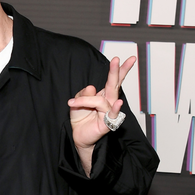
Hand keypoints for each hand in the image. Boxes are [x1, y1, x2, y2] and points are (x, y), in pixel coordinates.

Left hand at [67, 56, 135, 175]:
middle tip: (120, 60)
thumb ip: (83, 94)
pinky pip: (111, 114)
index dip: (117, 69)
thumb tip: (92, 87)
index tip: (122, 58)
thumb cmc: (80, 118)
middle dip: (118, 71)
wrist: (77, 136)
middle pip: (115, 85)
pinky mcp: (108, 123)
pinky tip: (119, 102)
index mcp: (102, 95)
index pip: (112, 80)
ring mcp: (109, 112)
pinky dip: (114, 108)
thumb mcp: (76, 102)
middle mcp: (108, 102)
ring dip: (85, 100)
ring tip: (72, 104)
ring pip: (102, 99)